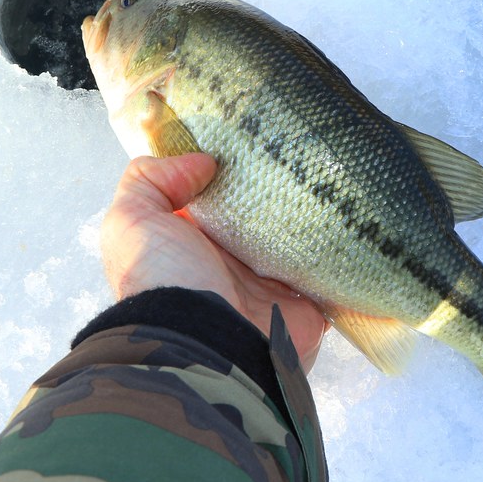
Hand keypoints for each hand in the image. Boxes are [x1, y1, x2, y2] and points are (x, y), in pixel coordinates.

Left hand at [100, 153, 328, 371]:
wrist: (205, 345)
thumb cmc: (164, 278)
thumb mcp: (132, 221)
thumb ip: (151, 180)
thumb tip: (203, 162)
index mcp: (195, 242)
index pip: (216, 196)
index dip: (229, 167)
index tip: (253, 136)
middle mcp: (233, 263)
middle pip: (263, 216)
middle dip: (279, 189)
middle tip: (302, 150)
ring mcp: (272, 285)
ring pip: (301, 241)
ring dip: (314, 218)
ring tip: (333, 176)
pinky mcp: (306, 304)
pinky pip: (329, 274)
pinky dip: (340, 256)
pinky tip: (351, 221)